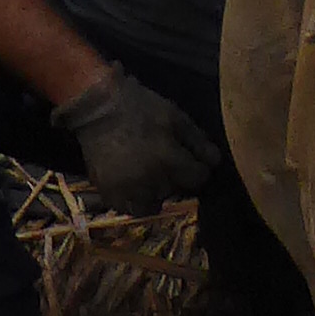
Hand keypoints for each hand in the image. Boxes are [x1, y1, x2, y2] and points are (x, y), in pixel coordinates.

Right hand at [55, 67, 222, 211]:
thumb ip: (198, 141)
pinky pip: (128, 208)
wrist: (98, 107)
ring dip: (155, 193)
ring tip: (148, 175)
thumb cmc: (140, 107)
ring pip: (153, 205)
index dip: (197, 169)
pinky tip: (131, 182)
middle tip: (163, 162)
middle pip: (176, 192)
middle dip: (175, 179)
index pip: (198, 179)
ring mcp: (128, 189)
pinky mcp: (109, 193)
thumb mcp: (175, 116)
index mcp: (168, 160)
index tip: (190, 161)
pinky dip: (133, 199)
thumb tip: (216, 163)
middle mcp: (150, 180)